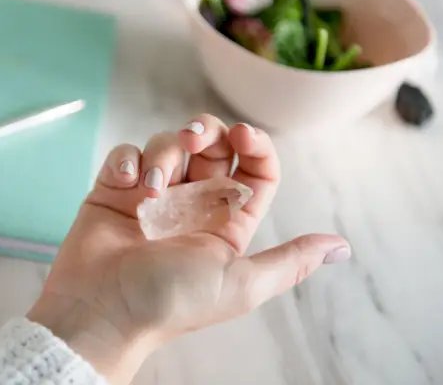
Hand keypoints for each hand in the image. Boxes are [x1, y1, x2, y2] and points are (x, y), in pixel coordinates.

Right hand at [27, 115, 350, 384]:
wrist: (101, 311)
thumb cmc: (169, 301)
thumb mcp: (240, 283)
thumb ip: (290, 261)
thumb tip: (340, 247)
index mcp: (226, 223)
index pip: (254, 169)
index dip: (255, 145)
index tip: (242, 135)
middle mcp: (192, 204)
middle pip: (212, 145)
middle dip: (206, 131)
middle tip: (193, 139)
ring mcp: (152, 195)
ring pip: (167, 144)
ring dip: (162, 153)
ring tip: (150, 188)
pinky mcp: (116, 190)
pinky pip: (127, 154)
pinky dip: (128, 161)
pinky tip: (126, 184)